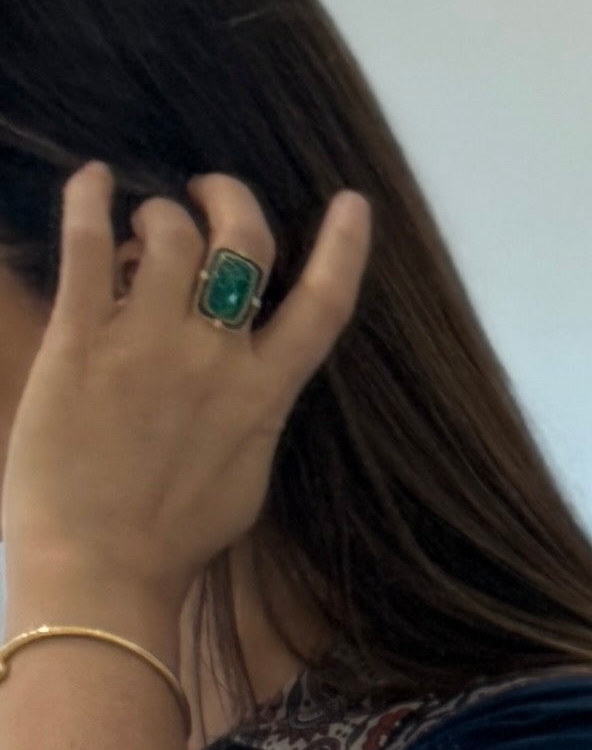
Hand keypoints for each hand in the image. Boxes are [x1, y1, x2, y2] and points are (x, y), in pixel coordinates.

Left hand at [0, 168, 368, 633]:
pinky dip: (88, 197)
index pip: (323, 307)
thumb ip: (248, 414)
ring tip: (134, 231)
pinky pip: (86, 242)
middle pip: (245, 243)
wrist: (101, 569)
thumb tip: (243, 374)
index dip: (345, 248)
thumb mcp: (242, 480)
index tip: (352, 202)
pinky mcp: (82, 339)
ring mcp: (148, 342)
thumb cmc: (172, 542)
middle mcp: (214, 358)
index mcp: (264, 397)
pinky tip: (90, 181)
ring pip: (167, 231)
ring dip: (154, 215)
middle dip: (230, 200)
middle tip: (205, 193)